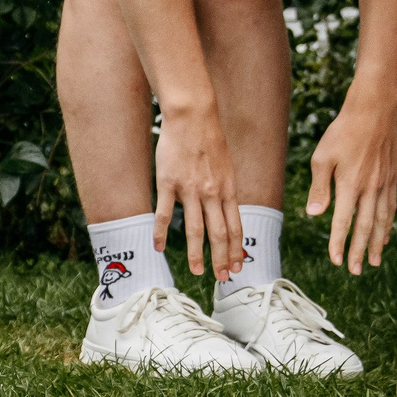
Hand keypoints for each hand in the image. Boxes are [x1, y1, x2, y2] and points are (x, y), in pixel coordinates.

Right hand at [154, 107, 241, 280]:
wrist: (193, 117)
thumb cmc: (209, 138)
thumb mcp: (225, 166)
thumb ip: (223, 189)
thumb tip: (222, 208)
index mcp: (228, 190)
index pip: (236, 227)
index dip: (237, 250)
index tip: (238, 267)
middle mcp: (212, 193)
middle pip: (219, 233)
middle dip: (222, 259)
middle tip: (222, 278)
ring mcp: (189, 190)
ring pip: (195, 229)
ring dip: (196, 254)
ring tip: (197, 271)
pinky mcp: (168, 183)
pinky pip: (164, 214)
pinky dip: (160, 233)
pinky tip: (159, 248)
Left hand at [307, 86, 396, 273]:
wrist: (374, 112)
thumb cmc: (342, 133)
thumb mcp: (322, 158)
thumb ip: (319, 188)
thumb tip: (314, 215)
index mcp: (350, 186)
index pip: (343, 222)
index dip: (339, 243)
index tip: (337, 261)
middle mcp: (370, 189)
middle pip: (365, 227)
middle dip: (360, 251)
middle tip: (356, 271)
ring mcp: (384, 184)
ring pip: (381, 221)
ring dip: (377, 243)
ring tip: (374, 261)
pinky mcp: (392, 178)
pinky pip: (391, 207)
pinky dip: (388, 224)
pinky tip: (385, 234)